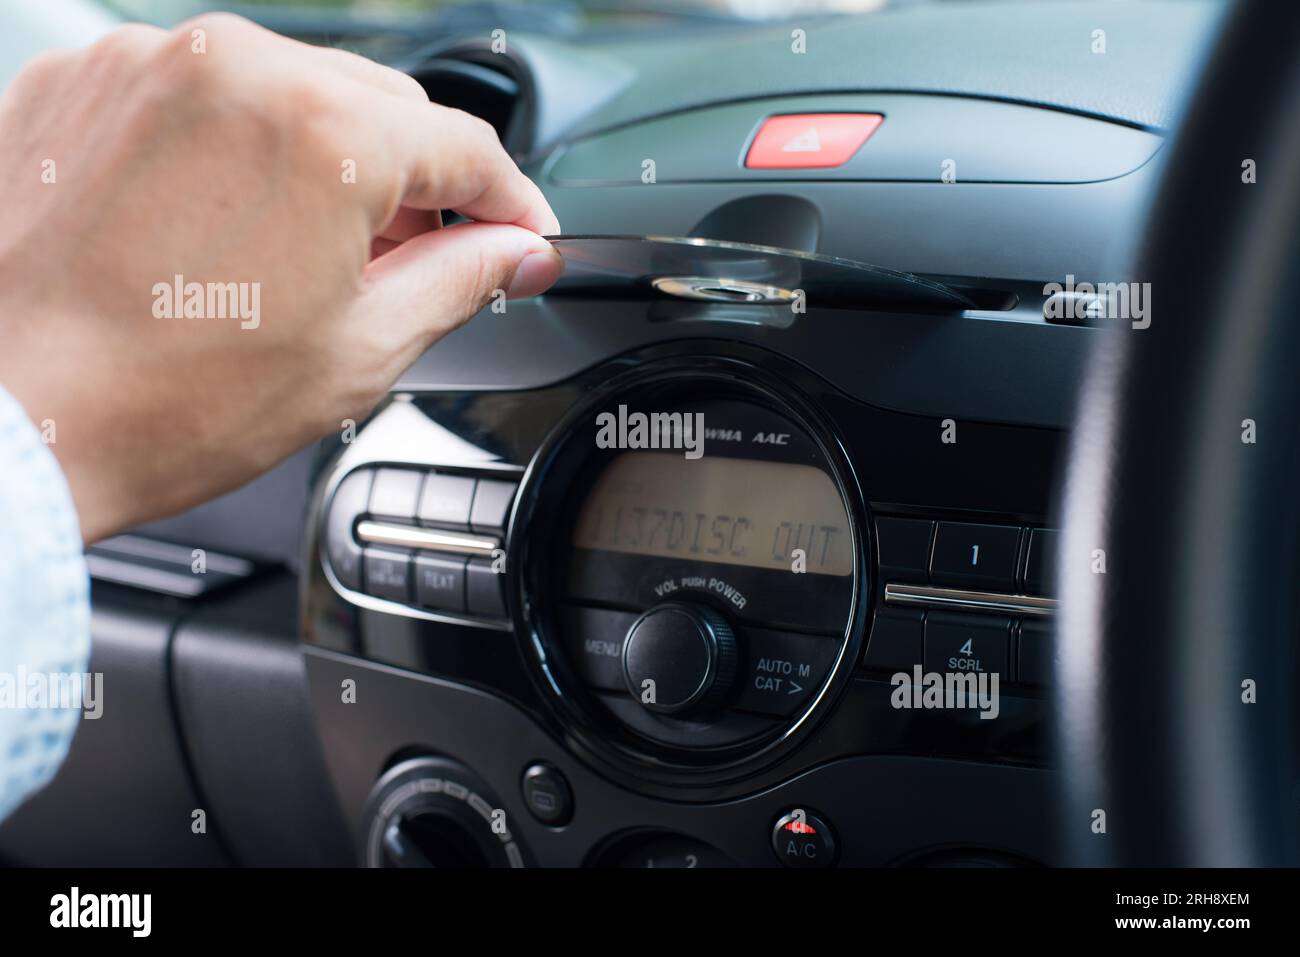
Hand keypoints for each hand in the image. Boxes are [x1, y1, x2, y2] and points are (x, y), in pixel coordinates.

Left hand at [0, 14, 562, 542]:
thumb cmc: (163, 403)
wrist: (8, 420)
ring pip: (291, 92)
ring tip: (316, 252)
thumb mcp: (358, 351)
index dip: (511, 203)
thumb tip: (515, 251)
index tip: (520, 237)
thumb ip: (461, 280)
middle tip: (429, 259)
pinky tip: (231, 225)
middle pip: (383, 108)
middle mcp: (236, 68)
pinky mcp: (85, 81)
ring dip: (328, 161)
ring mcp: (150, 65)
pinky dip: (238, 149)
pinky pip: (203, 95)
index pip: (466, 147)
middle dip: (420, 183)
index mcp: (323, 133)